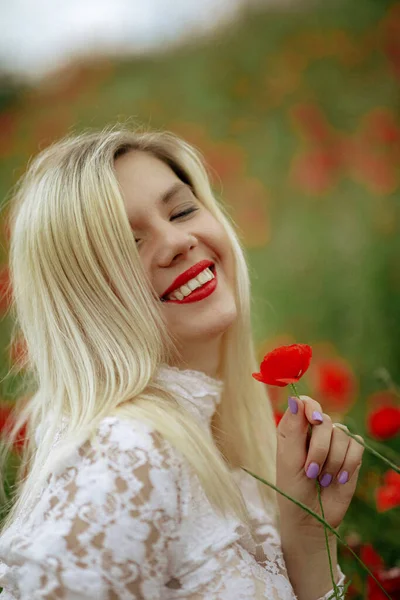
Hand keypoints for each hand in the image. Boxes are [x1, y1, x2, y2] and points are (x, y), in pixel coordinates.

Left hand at [276, 395, 364, 542]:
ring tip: (323, 479)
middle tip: (311, 471)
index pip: (305, 403)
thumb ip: (292, 429)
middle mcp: (315, 431)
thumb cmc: (293, 489)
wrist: (312, 517)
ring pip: (342, 435)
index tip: (314, 420)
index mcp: (294, 428)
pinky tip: (338, 478)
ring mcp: (334, 442)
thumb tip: (295, 398)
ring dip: (333, 461)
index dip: (312, 407)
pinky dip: (347, 464)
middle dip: (319, 449)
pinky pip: (356, 447)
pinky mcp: (351, 455)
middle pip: (325, 421)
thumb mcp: (288, 460)